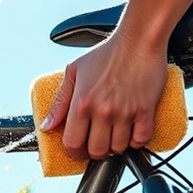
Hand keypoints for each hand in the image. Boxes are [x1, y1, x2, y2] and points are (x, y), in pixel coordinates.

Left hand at [41, 33, 166, 160]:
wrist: (138, 40)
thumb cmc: (107, 53)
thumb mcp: (74, 72)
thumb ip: (59, 102)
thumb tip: (47, 125)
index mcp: (81, 102)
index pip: (73, 143)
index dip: (74, 153)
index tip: (78, 151)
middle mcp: (102, 110)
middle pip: (96, 151)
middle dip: (95, 152)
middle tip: (97, 143)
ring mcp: (125, 112)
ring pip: (119, 148)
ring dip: (116, 146)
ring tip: (115, 135)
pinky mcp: (145, 110)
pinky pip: (141, 139)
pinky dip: (137, 141)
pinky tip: (132, 133)